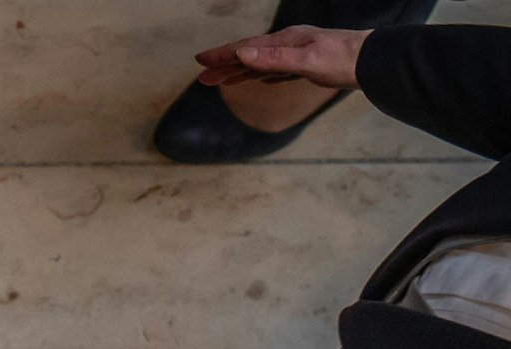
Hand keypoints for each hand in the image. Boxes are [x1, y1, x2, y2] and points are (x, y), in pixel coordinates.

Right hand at [194, 25, 369, 90]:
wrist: (374, 62)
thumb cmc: (342, 61)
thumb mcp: (306, 61)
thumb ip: (274, 58)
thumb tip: (242, 54)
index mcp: (285, 42)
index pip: (246, 49)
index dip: (222, 55)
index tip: (200, 61)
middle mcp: (288, 45)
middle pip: (249, 55)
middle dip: (224, 65)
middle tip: (203, 77)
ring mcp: (298, 54)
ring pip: (261, 63)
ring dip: (239, 71)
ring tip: (222, 80)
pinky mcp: (307, 65)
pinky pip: (276, 69)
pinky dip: (262, 74)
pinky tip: (259, 79)